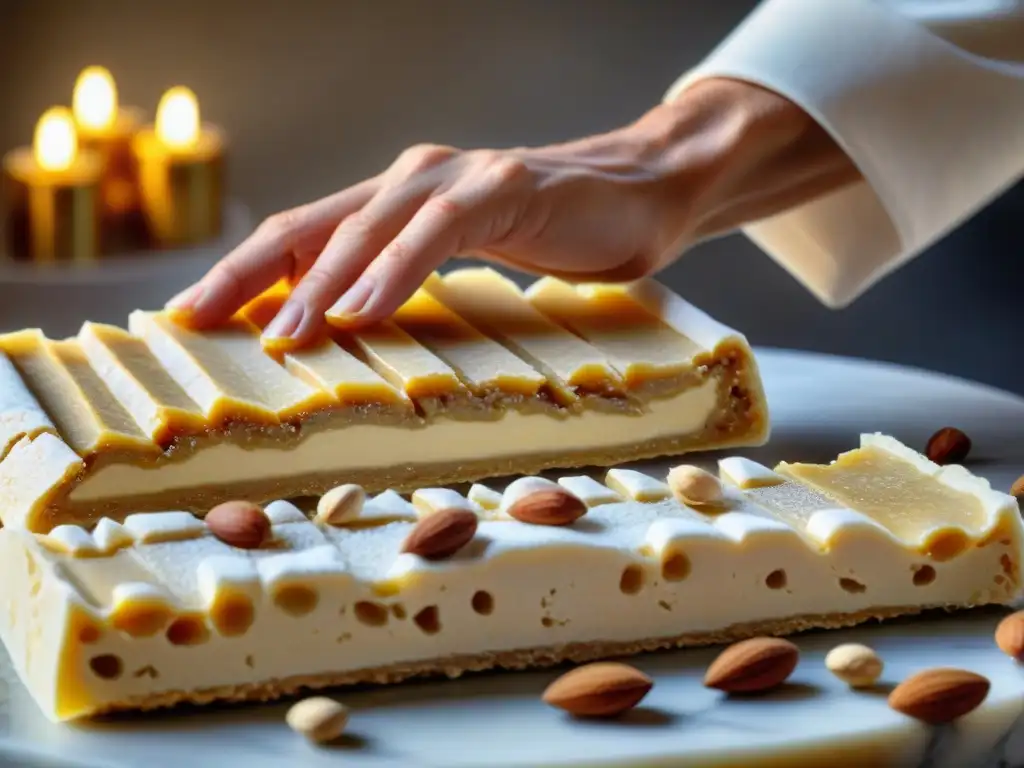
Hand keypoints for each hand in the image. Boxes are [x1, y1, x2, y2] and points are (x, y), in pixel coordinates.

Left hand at [167, 78, 857, 349]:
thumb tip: (353, 334)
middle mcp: (411, 181)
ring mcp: (457, 179)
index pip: (301, 237)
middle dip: (245, 277)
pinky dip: (396, 270)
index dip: (241, 275)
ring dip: (318, 285)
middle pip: (309, 226)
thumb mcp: (465, 264)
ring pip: (366, 228)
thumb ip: (409, 281)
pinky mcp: (505, 187)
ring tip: (278, 336)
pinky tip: (364, 310)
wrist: (644, 190)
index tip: (190, 320)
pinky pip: (437, 230)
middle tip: (193, 326)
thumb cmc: (552, 233)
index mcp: (393, 203)